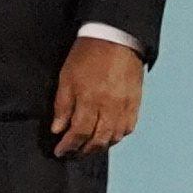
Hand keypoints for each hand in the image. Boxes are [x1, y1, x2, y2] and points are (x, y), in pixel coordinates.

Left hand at [50, 36, 144, 157]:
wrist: (116, 38)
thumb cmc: (87, 55)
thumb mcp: (66, 77)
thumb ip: (62, 105)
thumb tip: (57, 129)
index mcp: (89, 99)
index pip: (78, 133)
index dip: (68, 146)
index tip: (60, 152)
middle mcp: (109, 106)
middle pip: (97, 140)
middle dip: (82, 151)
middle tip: (72, 154)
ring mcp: (125, 106)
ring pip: (113, 137)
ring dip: (99, 146)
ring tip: (87, 147)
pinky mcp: (135, 103)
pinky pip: (128, 128)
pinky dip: (116, 136)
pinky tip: (107, 136)